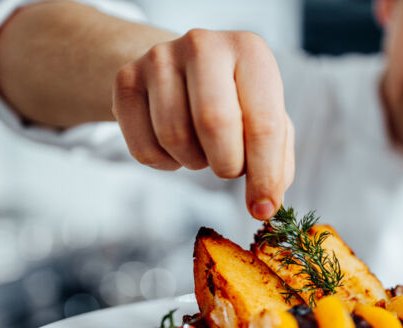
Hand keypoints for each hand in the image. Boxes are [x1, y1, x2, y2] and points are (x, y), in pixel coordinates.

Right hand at [111, 29, 294, 219]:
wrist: (180, 71)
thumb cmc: (235, 101)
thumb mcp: (267, 120)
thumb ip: (277, 162)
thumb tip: (266, 204)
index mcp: (251, 51)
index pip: (263, 123)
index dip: (264, 175)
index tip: (262, 208)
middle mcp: (204, 45)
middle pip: (214, 125)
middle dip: (227, 164)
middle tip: (230, 168)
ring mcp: (159, 58)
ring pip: (174, 137)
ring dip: (194, 162)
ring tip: (203, 148)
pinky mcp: (125, 80)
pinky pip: (143, 147)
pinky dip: (164, 163)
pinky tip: (175, 147)